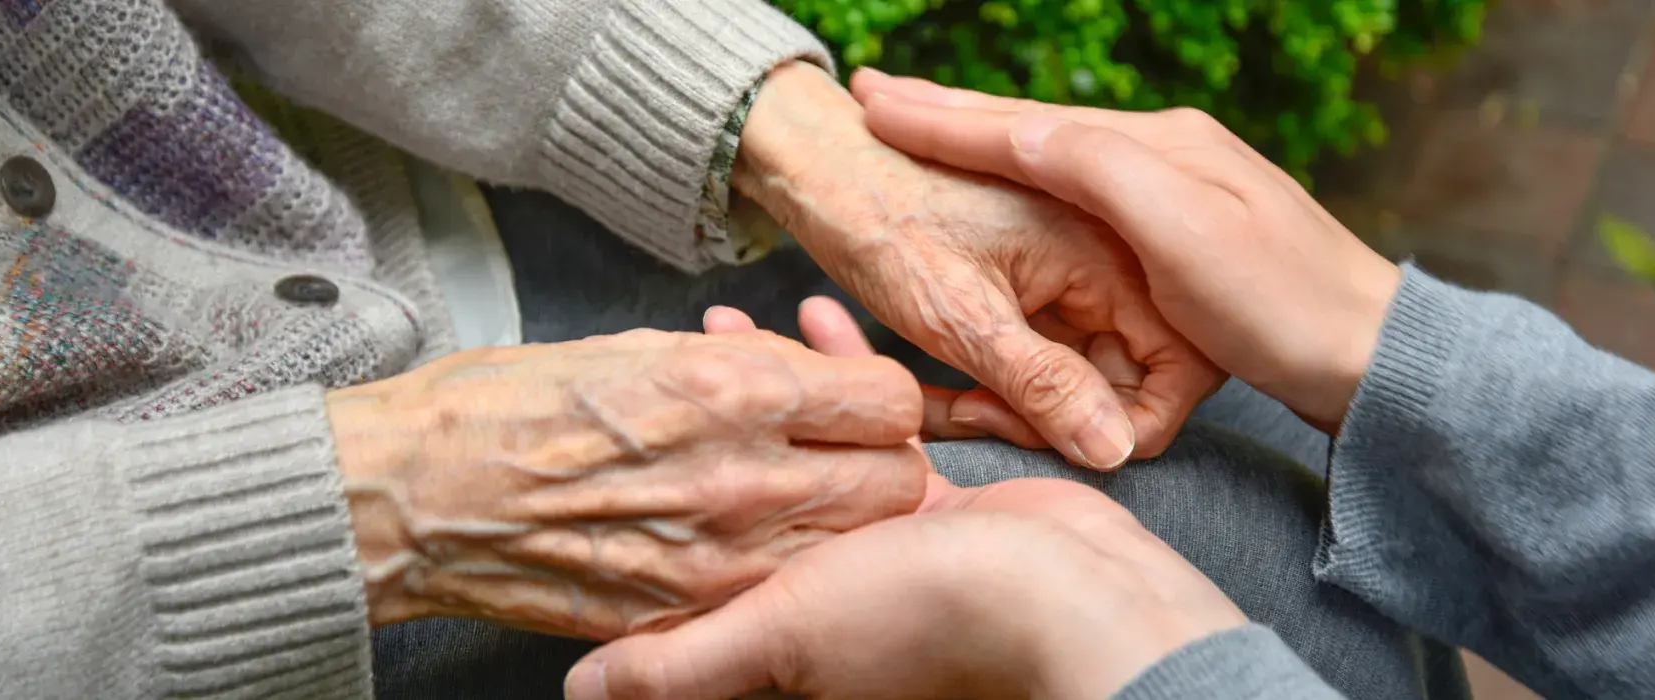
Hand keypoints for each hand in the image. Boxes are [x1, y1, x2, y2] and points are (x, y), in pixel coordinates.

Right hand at [323, 328, 928, 637]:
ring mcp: (720, 559)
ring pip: (849, 546)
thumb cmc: (512, 407)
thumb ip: (740, 364)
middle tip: (835, 449)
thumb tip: (799, 371)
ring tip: (784, 493)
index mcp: (733, 391)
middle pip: (896, 484)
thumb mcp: (641, 347)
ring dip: (835, 520)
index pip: (890, 400)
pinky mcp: (688, 613)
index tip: (849, 397)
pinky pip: (777, 590)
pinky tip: (732, 538)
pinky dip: (775, 567)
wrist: (419, 499)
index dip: (874, 396)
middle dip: (878, 462)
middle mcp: (743, 479)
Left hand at [563, 300, 1246, 699]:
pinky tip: (820, 322)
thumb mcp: (785, 637)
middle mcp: (826, 579)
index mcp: (784, 617)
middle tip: (669, 348)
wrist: (1073, 602)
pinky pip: (875, 429)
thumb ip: (683, 665)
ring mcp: (881, 538)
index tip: (619, 416)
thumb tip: (581, 690)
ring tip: (727, 321)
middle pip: (746, 488)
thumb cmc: (927, 621)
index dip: (657, 486)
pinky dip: (847, 375)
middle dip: (703, 417)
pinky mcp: (938, 500)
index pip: (697, 550)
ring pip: (804, 448)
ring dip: (767, 386)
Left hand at [734, 62, 1223, 469]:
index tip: (1026, 423)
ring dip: (1020, 407)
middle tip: (972, 416)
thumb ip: (1041, 384)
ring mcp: (1077, 275)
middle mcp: (1112, 260)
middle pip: (1128, 379)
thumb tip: (1113, 451)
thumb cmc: (885, 222)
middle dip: (1055, 417)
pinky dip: (1000, 385)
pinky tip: (945, 391)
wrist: (824, 167)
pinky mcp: (1041, 289)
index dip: (1112, 421)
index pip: (1171, 372)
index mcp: (1114, 252)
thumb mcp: (961, 317)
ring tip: (947, 408)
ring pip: (1081, 377)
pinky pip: (1046, 358)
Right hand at [851, 69, 1403, 430]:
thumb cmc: (1279, 299)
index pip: (1028, 124)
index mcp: (1156, 147)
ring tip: (923, 124)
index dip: (947, 117)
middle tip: (880, 96)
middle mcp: (1164, 152)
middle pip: (1035, 127)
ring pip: (1055, 156)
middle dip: (953, 113)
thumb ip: (1099, 169)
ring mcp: (1176, 188)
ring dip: (983, 139)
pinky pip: (1082, 192)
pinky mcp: (1185, 230)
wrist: (1373, 351)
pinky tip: (1011, 176)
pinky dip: (1027, 176)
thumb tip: (1019, 130)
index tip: (876, 103)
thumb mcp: (1180, 227)